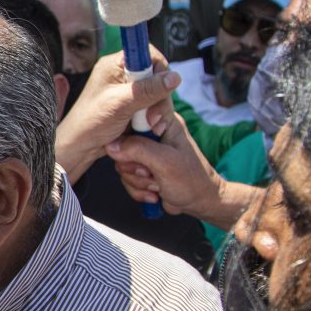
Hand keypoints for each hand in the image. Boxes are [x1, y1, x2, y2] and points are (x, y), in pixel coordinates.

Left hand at [56, 47, 179, 182]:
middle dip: (160, 98)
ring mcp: (128, 91)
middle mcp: (121, 74)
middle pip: (157, 76)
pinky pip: (153, 106)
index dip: (159, 69)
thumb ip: (148, 90)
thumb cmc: (91, 123)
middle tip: (153, 118)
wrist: (80, 147)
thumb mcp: (121, 104)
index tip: (162, 88)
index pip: (147, 54)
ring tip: (151, 127)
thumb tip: (175, 77)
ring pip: (158, 93)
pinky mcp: (132, 105)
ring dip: (158, 110)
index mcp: (114, 65)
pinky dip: (154, 117)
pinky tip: (150, 128)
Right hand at [105, 114, 259, 229]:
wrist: (199, 204)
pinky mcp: (141, 167)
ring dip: (136, 179)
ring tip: (157, 183)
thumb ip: (138, 150)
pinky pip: (124, 175)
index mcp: (164, 122)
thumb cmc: (192, 180)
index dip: (129, 121)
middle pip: (122, 140)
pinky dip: (137, 188)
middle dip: (133, 163)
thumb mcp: (165, 163)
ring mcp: (146, 152)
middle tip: (150, 172)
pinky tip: (154, 191)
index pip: (140, 106)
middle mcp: (152, 134)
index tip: (135, 141)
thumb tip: (110, 146)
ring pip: (121, 161)